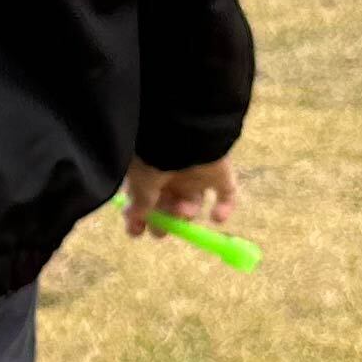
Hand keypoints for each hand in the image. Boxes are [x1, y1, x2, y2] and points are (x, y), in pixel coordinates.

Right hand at [124, 156, 239, 238]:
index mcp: (148, 173)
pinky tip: (216, 217)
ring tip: (183, 209)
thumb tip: (134, 217)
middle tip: (162, 229)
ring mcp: (196, 173)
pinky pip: (226, 195)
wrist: (182, 130)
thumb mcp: (139, 183)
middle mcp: (171, 174)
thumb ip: (139, 203)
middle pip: (168, 205)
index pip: (142, 199)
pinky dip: (225, 209)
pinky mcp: (219, 172)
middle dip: (165, 220)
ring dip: (188, 213)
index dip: (139, 217)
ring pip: (193, 203)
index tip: (136, 231)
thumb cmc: (154, 156)